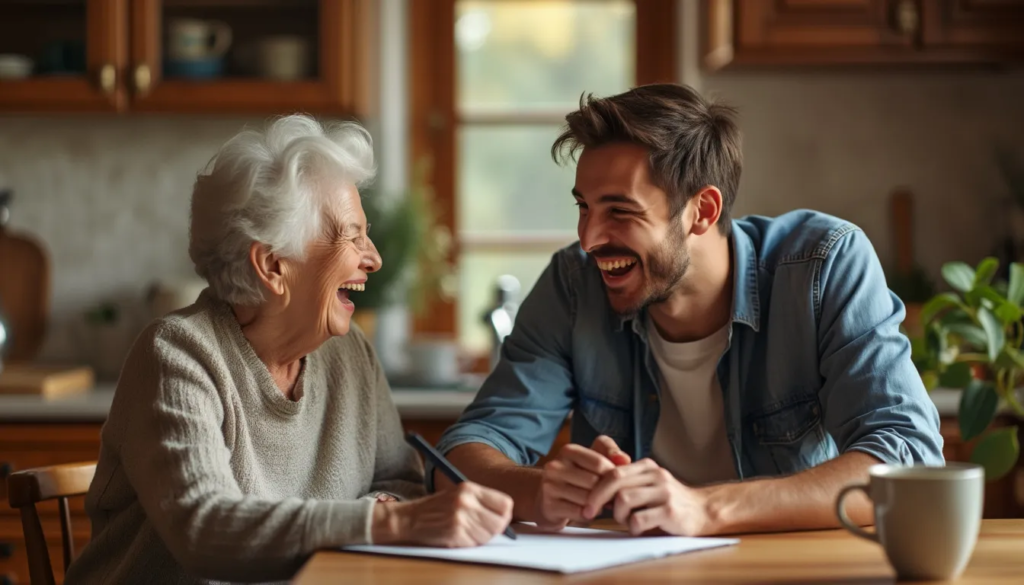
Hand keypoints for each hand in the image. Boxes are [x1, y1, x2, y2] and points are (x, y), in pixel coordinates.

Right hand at [373, 482, 512, 546]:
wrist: (410, 518)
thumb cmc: (436, 507)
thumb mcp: (459, 493)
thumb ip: (481, 500)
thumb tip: (506, 514)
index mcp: (469, 488)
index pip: (505, 503)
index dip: (505, 514)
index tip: (500, 518)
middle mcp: (466, 501)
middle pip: (500, 521)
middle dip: (496, 528)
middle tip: (486, 528)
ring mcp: (461, 518)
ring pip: (490, 534)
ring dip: (484, 537)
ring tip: (470, 531)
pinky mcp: (455, 534)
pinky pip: (476, 542)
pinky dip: (472, 542)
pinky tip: (461, 536)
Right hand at [534, 436, 630, 530]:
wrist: (545, 498)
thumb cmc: (576, 478)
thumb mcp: (591, 460)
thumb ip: (610, 454)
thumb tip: (624, 459)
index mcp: (568, 451)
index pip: (599, 463)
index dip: (612, 475)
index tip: (616, 483)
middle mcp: (555, 466)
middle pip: (594, 482)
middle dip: (606, 492)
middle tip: (610, 498)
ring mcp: (550, 486)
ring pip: (588, 499)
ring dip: (598, 505)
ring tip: (599, 504)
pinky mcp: (549, 506)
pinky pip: (579, 513)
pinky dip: (588, 515)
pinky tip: (587, 512)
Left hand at [583, 458, 713, 535]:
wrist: (703, 510)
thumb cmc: (668, 501)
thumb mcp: (649, 485)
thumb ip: (627, 483)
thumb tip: (594, 491)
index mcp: (646, 467)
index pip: (612, 470)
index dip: (594, 487)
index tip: (586, 502)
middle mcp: (655, 475)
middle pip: (614, 480)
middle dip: (596, 498)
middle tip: (589, 513)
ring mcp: (664, 492)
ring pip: (623, 499)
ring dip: (618, 515)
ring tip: (626, 521)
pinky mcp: (670, 511)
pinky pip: (639, 519)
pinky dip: (632, 527)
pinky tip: (639, 529)